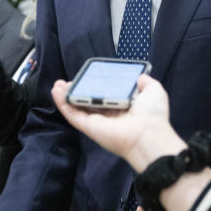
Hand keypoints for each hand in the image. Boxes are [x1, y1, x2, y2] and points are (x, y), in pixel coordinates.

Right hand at [52, 75, 184, 172]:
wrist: (148, 134)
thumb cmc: (152, 114)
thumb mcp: (154, 91)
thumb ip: (146, 82)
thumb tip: (140, 76)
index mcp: (123, 107)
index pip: (105, 96)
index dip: (95, 86)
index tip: (88, 77)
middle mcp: (109, 115)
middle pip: (88, 102)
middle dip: (77, 91)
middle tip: (68, 81)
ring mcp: (97, 122)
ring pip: (77, 108)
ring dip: (66, 96)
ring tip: (57, 85)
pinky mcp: (89, 127)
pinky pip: (73, 115)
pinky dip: (62, 103)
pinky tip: (56, 92)